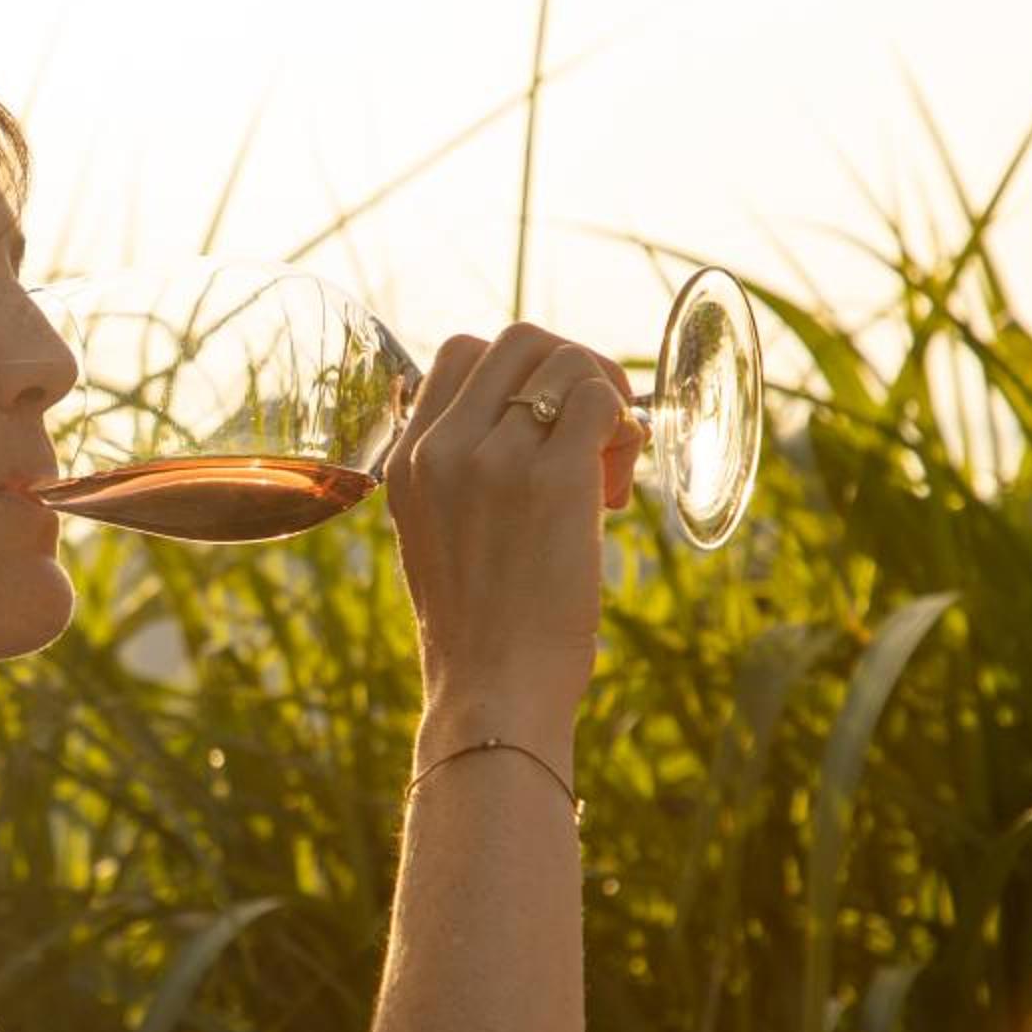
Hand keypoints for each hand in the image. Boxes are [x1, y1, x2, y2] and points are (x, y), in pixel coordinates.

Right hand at [383, 321, 644, 728]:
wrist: (493, 692)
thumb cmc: (478, 632)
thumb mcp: (432, 537)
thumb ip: (453, 477)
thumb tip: (511, 427)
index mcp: (407, 461)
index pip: (461, 353)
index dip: (519, 371)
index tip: (544, 418)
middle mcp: (444, 449)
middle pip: (519, 340)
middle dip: (569, 365)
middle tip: (593, 423)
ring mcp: (496, 460)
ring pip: (568, 362)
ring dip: (604, 396)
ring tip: (607, 462)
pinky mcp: (553, 479)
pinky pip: (601, 401)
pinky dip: (624, 423)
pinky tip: (616, 476)